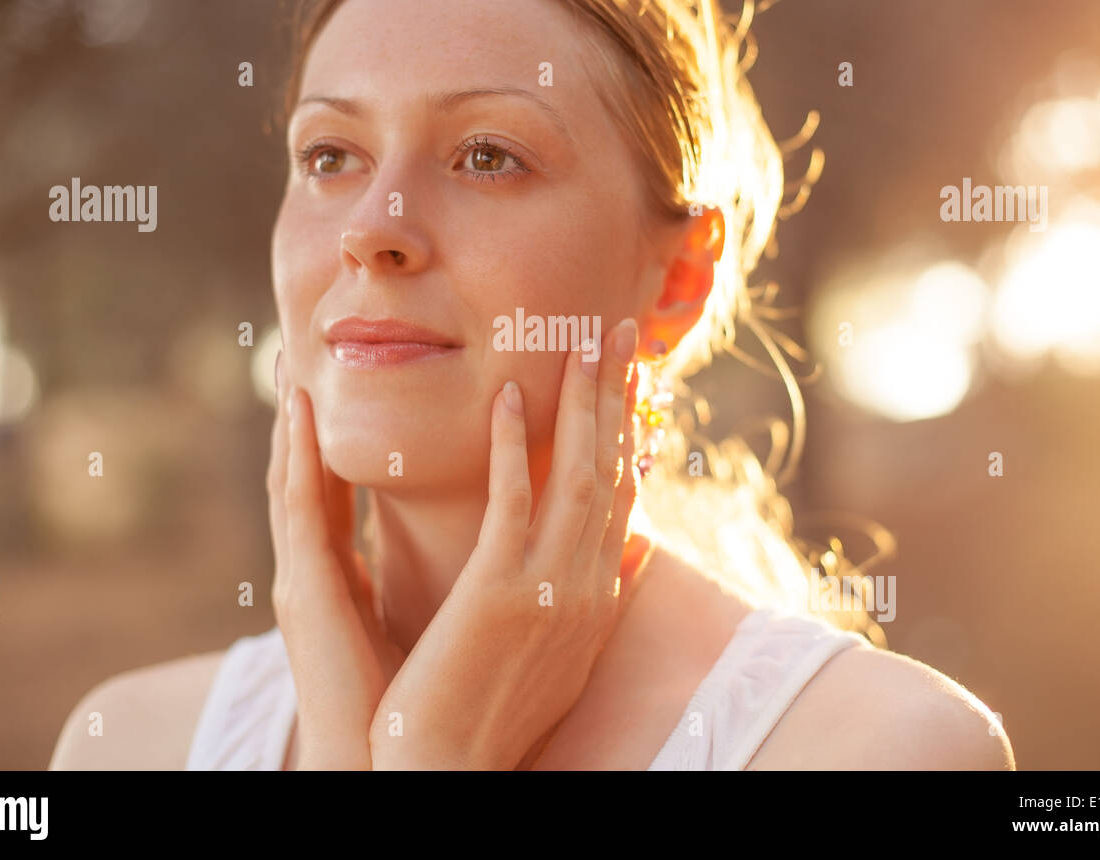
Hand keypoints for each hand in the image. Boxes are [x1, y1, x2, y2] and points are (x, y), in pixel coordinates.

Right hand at [268, 352, 403, 769]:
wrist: (401, 763)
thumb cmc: (422, 702)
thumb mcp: (426, 620)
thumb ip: (434, 575)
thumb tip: (482, 539)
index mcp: (345, 578)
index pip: (342, 493)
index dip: (339, 441)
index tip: (348, 388)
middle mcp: (317, 570)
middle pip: (311, 476)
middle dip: (304, 418)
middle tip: (303, 355)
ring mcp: (303, 578)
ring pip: (297, 479)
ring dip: (293, 418)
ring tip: (292, 361)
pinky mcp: (305, 591)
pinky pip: (301, 509)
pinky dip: (298, 455)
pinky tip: (302, 409)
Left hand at [367, 318, 650, 769]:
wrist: (454, 768)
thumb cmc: (499, 705)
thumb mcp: (568, 647)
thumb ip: (605, 592)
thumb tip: (645, 550)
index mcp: (599, 594)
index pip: (623, 495)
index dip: (627, 431)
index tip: (629, 380)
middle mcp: (588, 585)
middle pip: (611, 472)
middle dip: (617, 398)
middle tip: (619, 332)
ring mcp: (549, 587)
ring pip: (576, 476)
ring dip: (582, 403)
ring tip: (586, 340)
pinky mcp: (501, 592)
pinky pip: (511, 502)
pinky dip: (512, 446)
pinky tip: (510, 395)